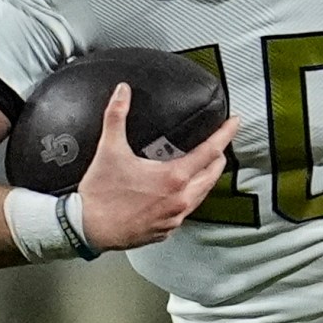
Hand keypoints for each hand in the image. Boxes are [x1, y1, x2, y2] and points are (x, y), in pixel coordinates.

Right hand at [75, 84, 239, 250]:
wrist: (88, 229)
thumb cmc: (101, 195)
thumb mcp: (110, 150)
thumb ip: (117, 116)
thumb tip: (122, 92)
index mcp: (173, 178)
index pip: (210, 151)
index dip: (224, 134)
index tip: (233, 123)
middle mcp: (180, 200)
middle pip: (212, 175)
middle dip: (218, 157)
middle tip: (218, 144)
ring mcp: (174, 218)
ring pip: (202, 195)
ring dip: (205, 178)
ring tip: (201, 166)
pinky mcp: (165, 230)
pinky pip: (185, 212)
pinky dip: (188, 198)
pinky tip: (178, 192)